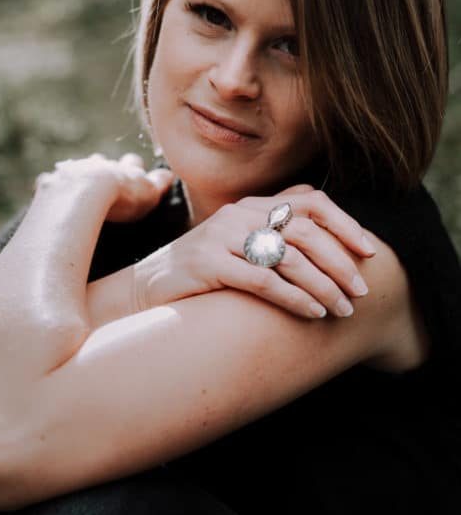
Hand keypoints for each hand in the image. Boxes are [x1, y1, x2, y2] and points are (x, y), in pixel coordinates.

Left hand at [35, 153, 173, 222]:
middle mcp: (99, 165)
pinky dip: (53, 187)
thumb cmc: (122, 196)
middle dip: (103, 168)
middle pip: (101, 162)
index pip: (132, 163)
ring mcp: (75, 170)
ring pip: (76, 167)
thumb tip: (169, 174)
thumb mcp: (149, 193)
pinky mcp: (53, 182)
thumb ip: (159, 184)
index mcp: (123, 169)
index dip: (134, 167)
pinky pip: (50, 181)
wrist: (85, 191)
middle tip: (105, 178)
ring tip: (76, 187)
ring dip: (77, 174)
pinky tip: (50, 195)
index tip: (135, 171)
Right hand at [134, 187, 375, 318]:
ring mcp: (221, 235)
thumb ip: (274, 242)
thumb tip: (330, 257)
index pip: (310, 201)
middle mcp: (238, 213)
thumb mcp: (239, 249)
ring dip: (323, 286)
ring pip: (289, 256)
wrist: (144, 290)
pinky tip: (312, 313)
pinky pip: (263, 279)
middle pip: (306, 229)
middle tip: (361, 290)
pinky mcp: (208, 262)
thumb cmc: (201, 275)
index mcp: (250, 205)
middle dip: (341, 262)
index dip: (345, 223)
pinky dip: (294, 298)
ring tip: (342, 309)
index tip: (369, 251)